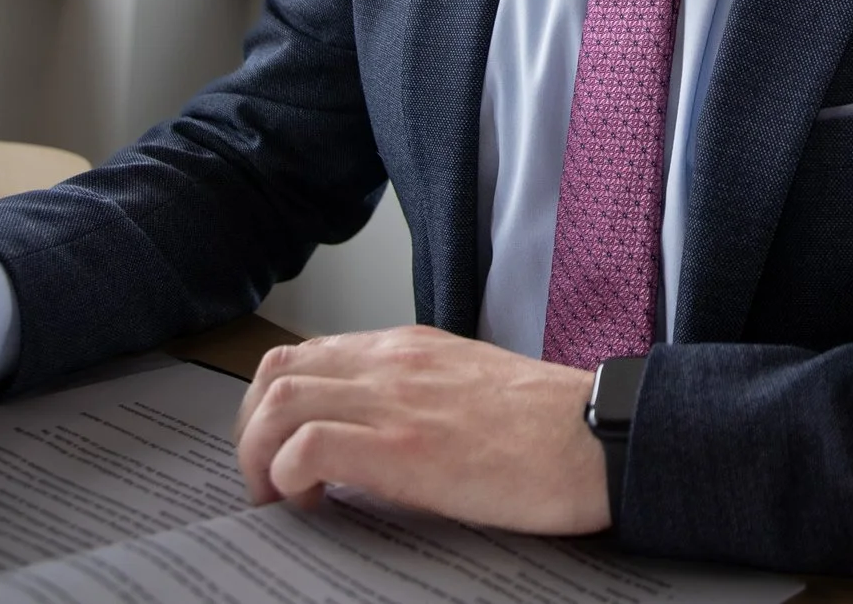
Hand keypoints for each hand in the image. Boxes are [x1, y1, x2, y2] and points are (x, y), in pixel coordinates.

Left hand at [233, 326, 606, 533]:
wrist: (601, 436)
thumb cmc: (553, 427)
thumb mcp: (472, 392)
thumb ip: (418, 401)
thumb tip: (373, 446)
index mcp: (411, 348)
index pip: (309, 355)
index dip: (274, 408)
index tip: (278, 453)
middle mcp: (394, 361)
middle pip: (276, 371)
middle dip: (250, 431)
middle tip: (264, 480)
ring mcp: (397, 399)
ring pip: (278, 401)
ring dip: (258, 456)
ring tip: (278, 498)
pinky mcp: (405, 447)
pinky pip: (308, 446)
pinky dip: (288, 477)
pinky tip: (312, 503)